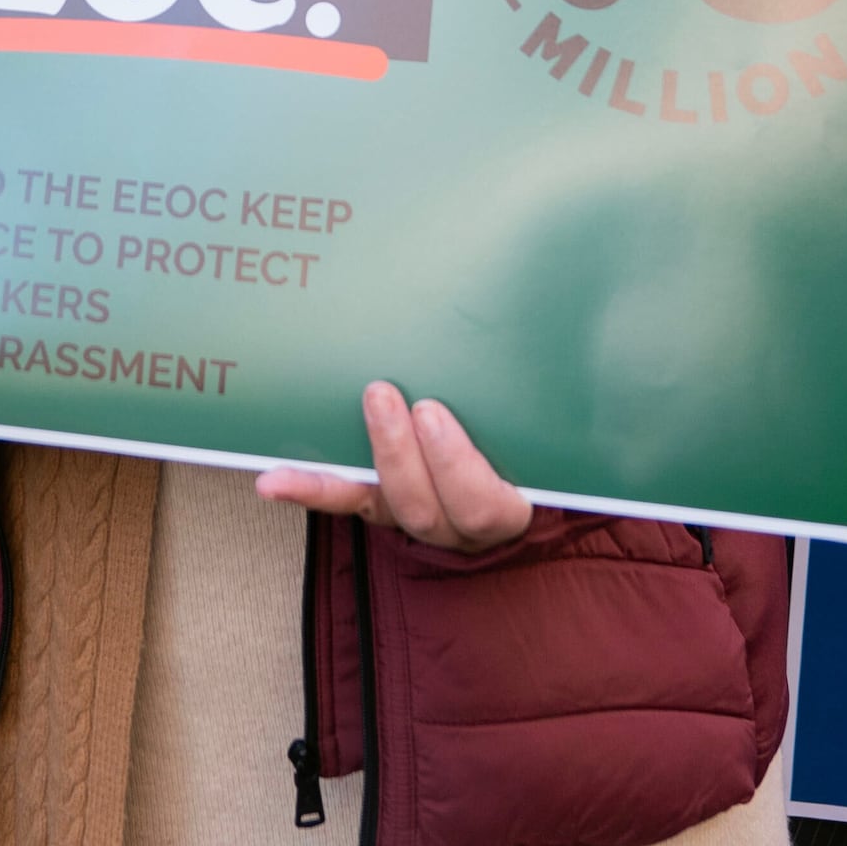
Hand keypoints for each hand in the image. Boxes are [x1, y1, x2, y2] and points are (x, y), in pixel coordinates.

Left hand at [255, 382, 533, 551]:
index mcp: (515, 506)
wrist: (536, 470)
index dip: (455, 465)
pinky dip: (310, 490)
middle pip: (428, 509)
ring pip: (391, 504)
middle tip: (385, 393)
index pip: (486, 507)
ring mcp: (422, 513)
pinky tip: (270, 482)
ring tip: (363, 404)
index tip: (434, 412)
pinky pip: (348, 500)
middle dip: (401, 452)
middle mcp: (464, 524)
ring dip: (368, 457)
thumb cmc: (549, 442)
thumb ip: (557, 401)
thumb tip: (577, 321)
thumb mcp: (560, 430)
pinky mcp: (385, 502)